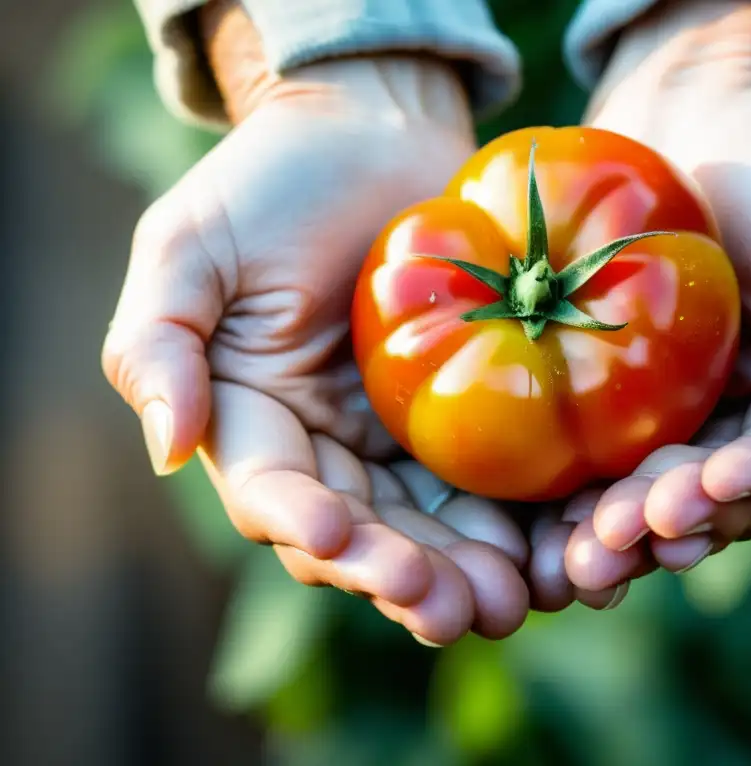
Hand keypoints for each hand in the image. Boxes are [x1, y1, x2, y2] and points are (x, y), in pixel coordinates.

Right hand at [103, 1, 534, 643]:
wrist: (376, 133)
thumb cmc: (274, 180)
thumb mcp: (191, 244)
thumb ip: (158, 342)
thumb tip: (167, 450)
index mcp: (256, 421)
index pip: (274, 494)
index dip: (303, 524)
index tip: (340, 538)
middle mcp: (329, 448)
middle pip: (363, 534)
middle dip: (401, 576)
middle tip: (448, 607)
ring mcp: (402, 440)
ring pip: (432, 527)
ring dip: (466, 572)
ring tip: (508, 600)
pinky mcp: (471, 418)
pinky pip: (491, 482)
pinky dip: (520, 523)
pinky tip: (553, 550)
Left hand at [560, 0, 750, 590]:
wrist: (698, 110)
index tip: (706, 485)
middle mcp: (741, 416)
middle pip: (716, 497)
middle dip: (674, 524)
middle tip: (621, 537)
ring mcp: (674, 411)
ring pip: (654, 495)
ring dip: (622, 532)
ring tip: (581, 555)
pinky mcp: (611, 394)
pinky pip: (596, 457)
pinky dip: (576, 498)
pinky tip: (546, 525)